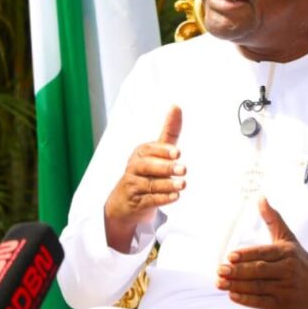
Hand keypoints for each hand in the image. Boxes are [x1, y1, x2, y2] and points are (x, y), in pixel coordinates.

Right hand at [104, 105, 185, 251]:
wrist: (124, 202)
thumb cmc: (146, 171)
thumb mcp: (157, 152)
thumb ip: (169, 132)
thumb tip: (176, 106)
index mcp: (140, 152)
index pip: (150, 149)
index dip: (163, 151)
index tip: (177, 152)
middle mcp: (134, 167)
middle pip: (148, 166)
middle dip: (166, 167)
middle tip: (183, 169)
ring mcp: (133, 185)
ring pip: (150, 184)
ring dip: (167, 184)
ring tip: (183, 184)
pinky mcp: (136, 202)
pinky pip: (149, 200)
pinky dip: (162, 198)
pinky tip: (175, 196)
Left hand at [216, 198, 307, 308]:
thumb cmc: (301, 261)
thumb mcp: (289, 238)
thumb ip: (273, 219)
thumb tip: (261, 198)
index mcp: (287, 252)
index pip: (263, 252)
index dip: (246, 255)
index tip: (230, 256)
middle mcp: (287, 270)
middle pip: (258, 270)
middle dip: (237, 271)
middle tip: (220, 270)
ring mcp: (286, 288)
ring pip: (258, 286)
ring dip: (237, 285)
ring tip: (220, 283)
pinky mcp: (283, 305)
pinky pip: (261, 302)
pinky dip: (246, 299)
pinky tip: (233, 295)